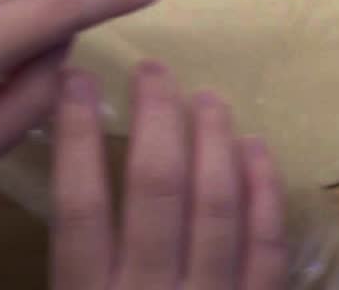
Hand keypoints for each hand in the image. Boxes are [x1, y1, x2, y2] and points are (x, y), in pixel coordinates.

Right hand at [51, 64, 287, 289]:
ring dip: (213, 141)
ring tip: (208, 98)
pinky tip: (256, 150)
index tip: (77, 81)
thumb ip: (73, 266)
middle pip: (157, 188)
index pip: (80, 205)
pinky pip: (267, 244)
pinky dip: (264, 190)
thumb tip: (71, 176)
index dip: (78, 137)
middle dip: (156, 118)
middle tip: (154, 71)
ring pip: (216, 204)